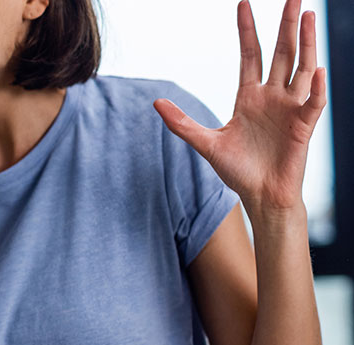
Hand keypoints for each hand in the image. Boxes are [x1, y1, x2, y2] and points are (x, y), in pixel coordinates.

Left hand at [153, 0, 326, 214]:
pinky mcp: (303, 126)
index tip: (243, 3)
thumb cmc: (237, 170)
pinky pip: (314, 102)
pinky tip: (318, 70)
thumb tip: (156, 103)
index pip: (250, 55)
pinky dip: (317, 87)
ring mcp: (290, 109)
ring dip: (306, 43)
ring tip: (306, 15)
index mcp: (249, 98)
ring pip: (302, 68)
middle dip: (284, 25)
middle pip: (281, 53)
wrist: (260, 196)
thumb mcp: (205, 144)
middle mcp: (272, 97)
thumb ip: (182, 123)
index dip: (247, 30)